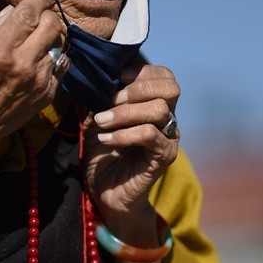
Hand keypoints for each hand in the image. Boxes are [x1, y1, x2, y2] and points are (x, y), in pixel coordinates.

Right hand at [0, 0, 65, 169]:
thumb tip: (10, 11)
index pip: (29, 12)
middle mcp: (23, 65)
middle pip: (52, 24)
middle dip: (47, 14)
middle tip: (35, 16)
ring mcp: (38, 82)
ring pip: (60, 44)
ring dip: (51, 36)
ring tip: (35, 38)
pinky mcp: (45, 96)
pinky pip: (61, 66)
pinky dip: (54, 56)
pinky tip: (38, 59)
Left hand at [84, 64, 179, 238]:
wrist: (107, 191)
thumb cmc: (103, 154)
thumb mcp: (97, 119)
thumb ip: (99, 97)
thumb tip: (91, 73)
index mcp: (156, 105)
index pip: (165, 76)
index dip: (142, 71)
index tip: (116, 78)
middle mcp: (168, 119)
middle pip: (171, 88)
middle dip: (137, 88)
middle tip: (111, 99)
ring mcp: (169, 138)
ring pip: (159, 110)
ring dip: (125, 112)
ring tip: (101, 122)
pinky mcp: (164, 157)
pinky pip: (149, 135)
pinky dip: (124, 134)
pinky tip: (106, 139)